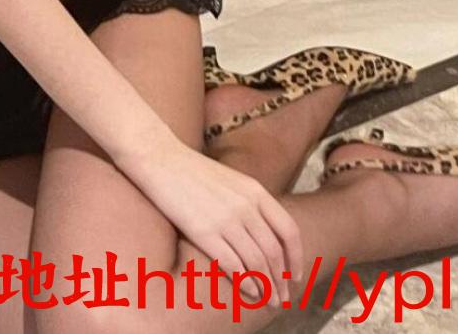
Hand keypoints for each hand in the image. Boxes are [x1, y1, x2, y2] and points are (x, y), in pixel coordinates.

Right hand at [123, 137, 304, 301]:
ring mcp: (226, 219)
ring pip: (257, 262)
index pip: (288, 230)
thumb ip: (251, 204)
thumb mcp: (232, 180)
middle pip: (274, 252)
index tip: (295, 276)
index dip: (296, 257)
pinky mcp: (204, 232)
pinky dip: (246, 282)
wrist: (161, 158)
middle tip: (283, 298)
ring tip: (269, 300)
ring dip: (266, 286)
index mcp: (255, 191)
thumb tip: (265, 236)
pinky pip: (233, 264)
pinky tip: (250, 291)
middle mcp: (245, 206)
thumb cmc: (194, 171)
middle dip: (281, 280)